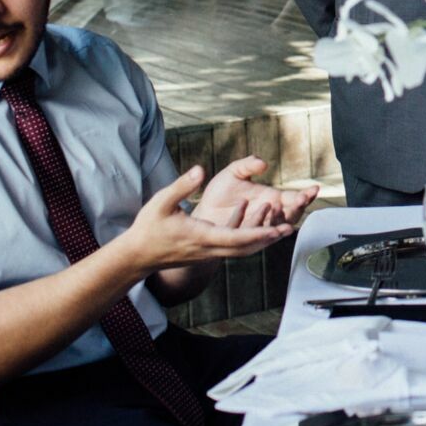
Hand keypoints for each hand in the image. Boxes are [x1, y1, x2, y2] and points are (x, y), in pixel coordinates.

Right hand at [123, 165, 294, 272]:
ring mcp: (208, 253)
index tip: (277, 228)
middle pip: (245, 247)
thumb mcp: (162, 202)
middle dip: (268, 238)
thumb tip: (200, 170)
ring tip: (279, 229)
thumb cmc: (148, 228)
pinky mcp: (206, 253)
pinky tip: (255, 227)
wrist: (137, 256)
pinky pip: (232, 249)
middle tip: (289, 228)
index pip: (237, 238)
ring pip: (241, 250)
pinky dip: (248, 240)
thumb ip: (182, 186)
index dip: (259, 233)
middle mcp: (209, 248)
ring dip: (261, 240)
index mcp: (202, 236)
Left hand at [192, 156, 317, 231]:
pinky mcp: (247, 238)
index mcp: (272, 198)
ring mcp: (260, 228)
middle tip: (301, 199)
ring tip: (281, 207)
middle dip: (298, 207)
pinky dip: (265, 229)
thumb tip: (263, 163)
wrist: (202, 213)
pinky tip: (266, 219)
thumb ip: (248, 165)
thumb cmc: (220, 193)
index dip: (305, 195)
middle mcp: (269, 215)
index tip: (314, 189)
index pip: (293, 198)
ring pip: (278, 227)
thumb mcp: (234, 173)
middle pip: (291, 214)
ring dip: (282, 219)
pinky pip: (259, 235)